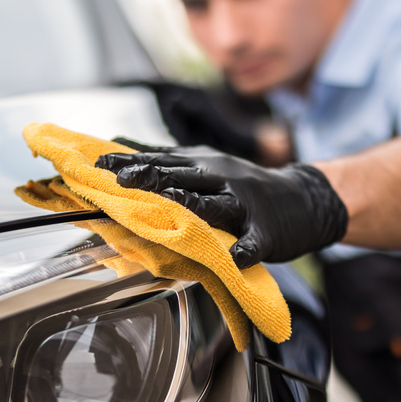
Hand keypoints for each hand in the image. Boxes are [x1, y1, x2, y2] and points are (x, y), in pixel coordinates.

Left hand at [97, 141, 347, 267]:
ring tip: (171, 207)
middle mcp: (221, 178)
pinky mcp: (264, 232)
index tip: (98, 163)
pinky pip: (252, 242)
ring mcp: (243, 204)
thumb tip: (119, 145)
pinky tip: (235, 256)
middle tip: (120, 180)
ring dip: (192, 206)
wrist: (302, 199)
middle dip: (150, 176)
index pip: (161, 159)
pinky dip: (243, 249)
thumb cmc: (243, 186)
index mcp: (203, 163)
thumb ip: (166, 159)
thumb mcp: (205, 164)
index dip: (130, 161)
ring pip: (214, 204)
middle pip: (181, 175)